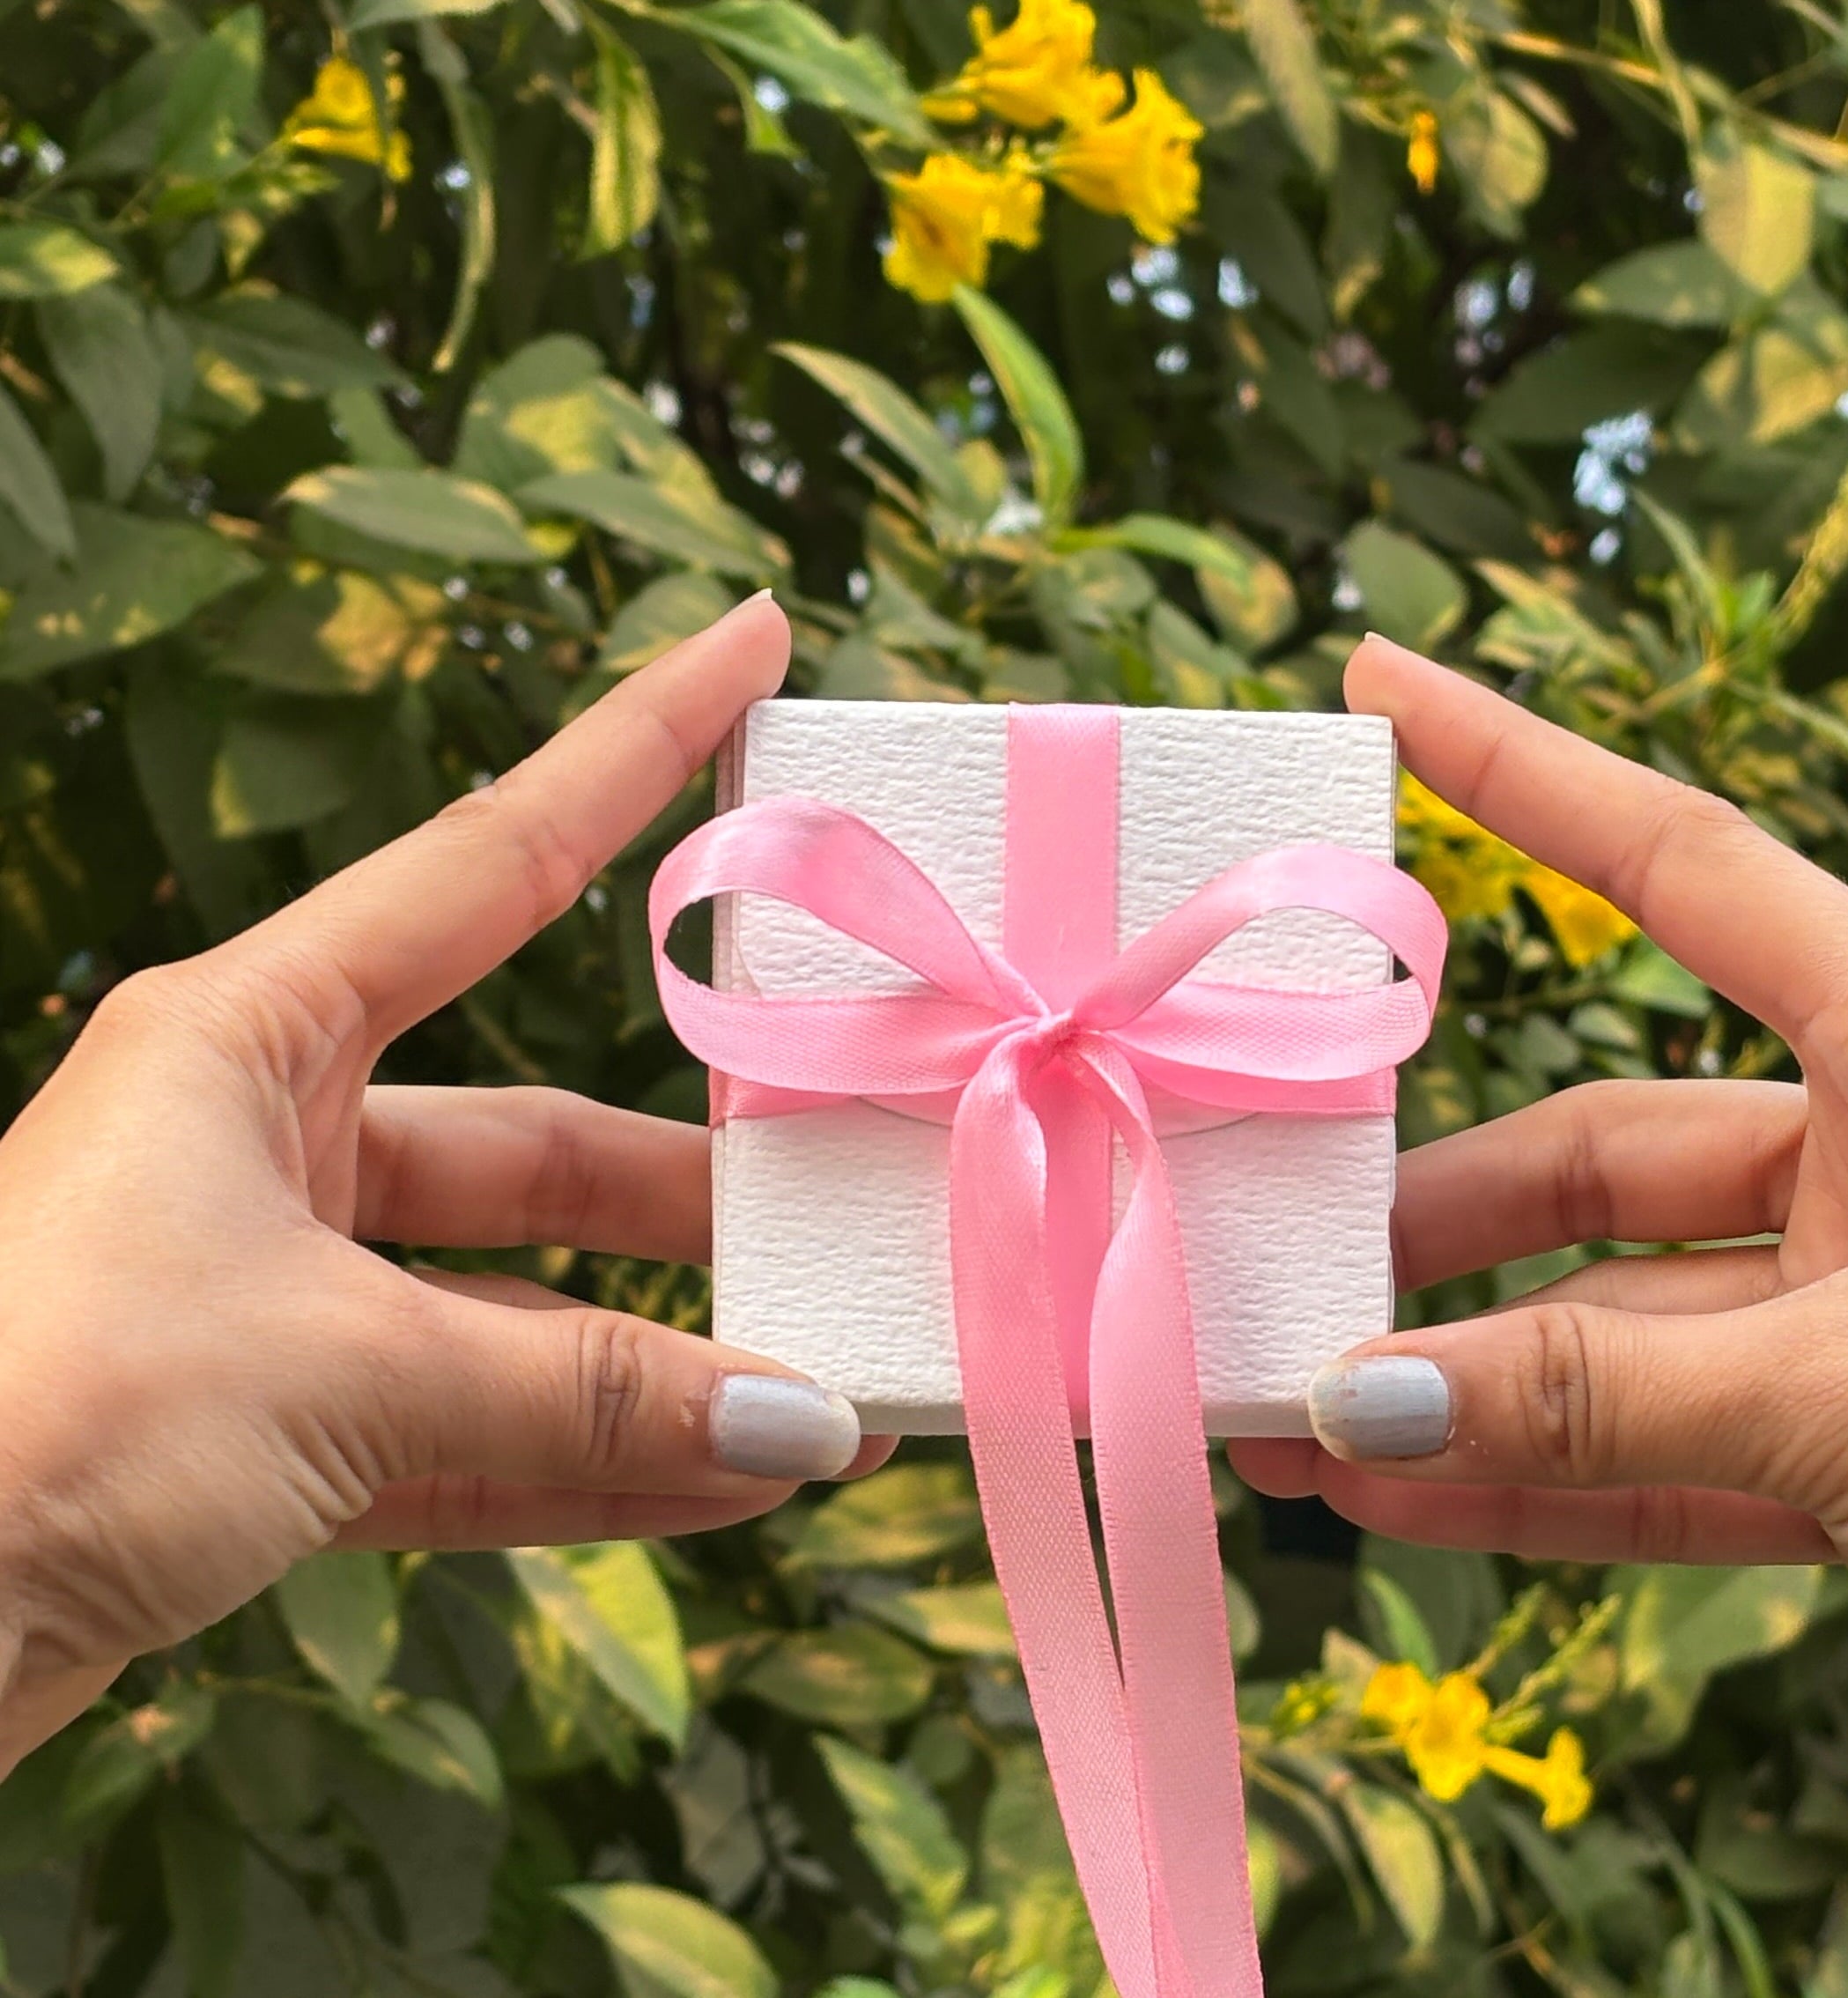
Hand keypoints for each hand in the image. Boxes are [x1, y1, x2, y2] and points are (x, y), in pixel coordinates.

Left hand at [0, 595, 881, 1773]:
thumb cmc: (52, 1408)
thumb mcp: (344, 1370)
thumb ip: (589, 1393)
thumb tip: (801, 1430)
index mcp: (248, 1036)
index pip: (494, 861)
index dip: (634, 745)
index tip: (745, 640)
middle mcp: (260, 1142)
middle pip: (526, 1141)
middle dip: (679, 1191)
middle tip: (830, 1206)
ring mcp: (266, 1290)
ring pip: (508, 1306)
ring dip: (650, 1361)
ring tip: (806, 1400)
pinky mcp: (264, 1427)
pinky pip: (466, 1426)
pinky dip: (583, 1456)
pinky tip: (712, 1488)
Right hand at [1232, 635, 1847, 1650]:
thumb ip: (1600, 1395)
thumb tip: (1357, 1402)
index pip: (1686, 870)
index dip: (1523, 773)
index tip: (1385, 689)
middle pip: (1602, 1150)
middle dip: (1439, 1223)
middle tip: (1283, 1270)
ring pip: (1622, 1324)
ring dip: (1465, 1379)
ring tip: (1299, 1425)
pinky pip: (1671, 1446)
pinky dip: (1544, 1469)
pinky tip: (1404, 1492)